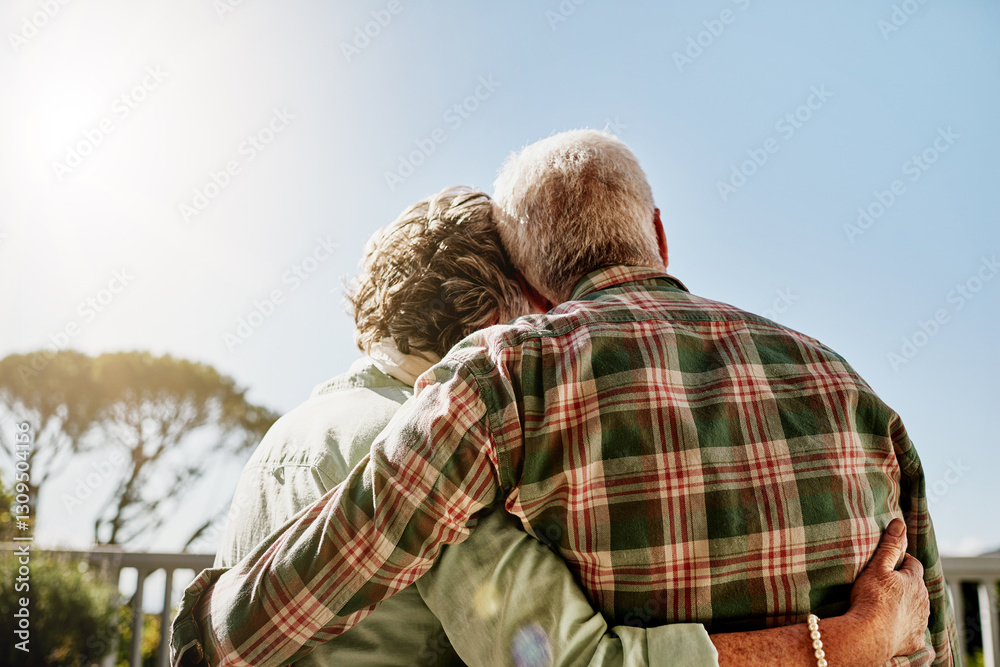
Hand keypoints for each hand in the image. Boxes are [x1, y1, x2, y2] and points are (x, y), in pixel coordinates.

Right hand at [848, 518, 930, 661]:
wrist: (869, 635)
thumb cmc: (871, 598)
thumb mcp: (877, 567)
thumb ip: (890, 546)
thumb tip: (900, 523)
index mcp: (914, 581)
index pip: (914, 565)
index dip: (903, 562)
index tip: (890, 564)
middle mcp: (923, 602)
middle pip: (917, 588)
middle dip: (906, 584)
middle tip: (886, 585)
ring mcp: (920, 622)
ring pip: (918, 609)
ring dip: (907, 606)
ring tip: (888, 606)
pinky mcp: (915, 640)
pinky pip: (913, 631)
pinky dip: (906, 628)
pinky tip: (894, 628)